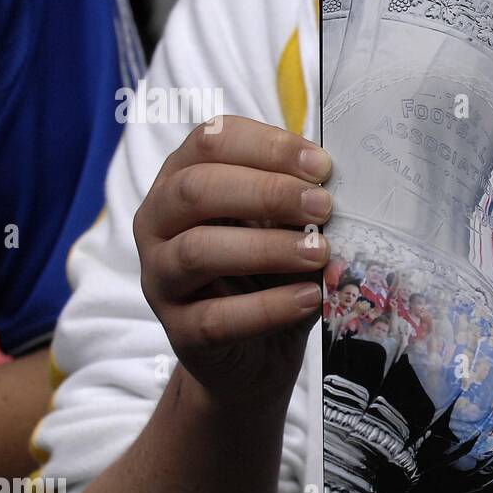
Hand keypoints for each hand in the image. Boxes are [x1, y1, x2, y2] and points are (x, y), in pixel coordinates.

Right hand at [134, 116, 332, 404]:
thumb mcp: (282, 224)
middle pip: (196, 189)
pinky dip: (268, 307)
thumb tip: (333, 179)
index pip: (210, 141)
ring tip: (319, 253)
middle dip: (267, 192)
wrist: (256, 351)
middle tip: (323, 205)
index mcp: (181, 179)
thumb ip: (296, 198)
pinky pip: (217, 317)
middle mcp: (158, 223)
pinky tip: (309, 296)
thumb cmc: (269, 271)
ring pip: (197, 251)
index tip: (321, 166)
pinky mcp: (179, 331)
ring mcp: (160, 277)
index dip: (267, 146)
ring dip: (266, 248)